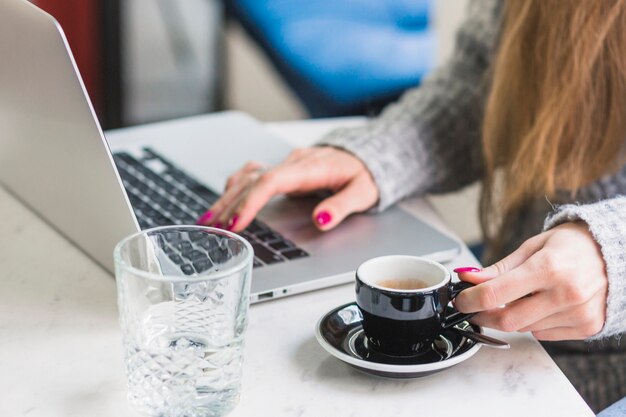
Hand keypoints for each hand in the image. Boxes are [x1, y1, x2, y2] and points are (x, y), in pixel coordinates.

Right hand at [196, 146, 378, 231]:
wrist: (367, 154)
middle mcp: (293, 163)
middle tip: (210, 228)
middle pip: (251, 180)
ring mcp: (286, 165)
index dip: (250, 202)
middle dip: (228, 204)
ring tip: (208, 219)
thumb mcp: (363, 192)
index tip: (235, 222)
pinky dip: (235, 188)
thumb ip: (342, 206)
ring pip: (247, 176)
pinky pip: (253, 175)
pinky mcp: (284, 170)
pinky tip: (224, 201)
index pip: (270, 181)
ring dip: (226, 197)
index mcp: (309, 168)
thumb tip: (320, 219)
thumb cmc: (365, 174)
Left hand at [454, 222, 607, 340]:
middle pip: (507, 320)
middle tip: (475, 308)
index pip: (495, 294)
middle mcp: (565, 294)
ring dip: (512, 317)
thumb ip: (499, 268)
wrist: (614, 253)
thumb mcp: (532, 247)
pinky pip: (544, 334)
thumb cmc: (572, 246)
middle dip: (484, 316)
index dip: (470, 300)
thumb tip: (468, 278)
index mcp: (548, 268)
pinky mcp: (586, 327)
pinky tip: (543, 304)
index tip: (459, 301)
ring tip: (521, 296)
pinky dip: (534, 323)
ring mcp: (578, 313)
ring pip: (525, 328)